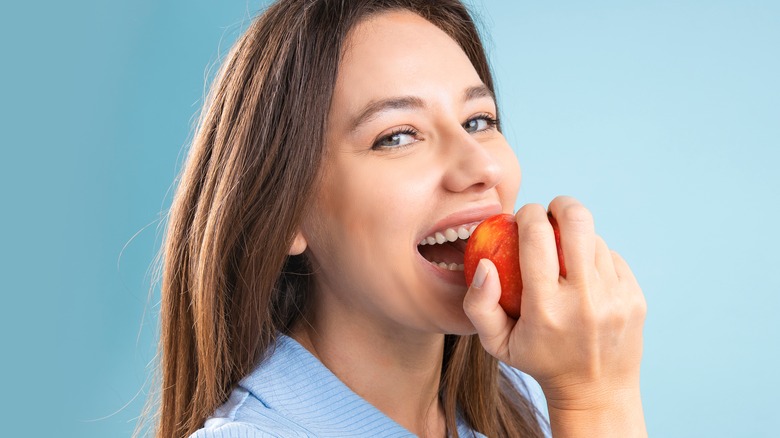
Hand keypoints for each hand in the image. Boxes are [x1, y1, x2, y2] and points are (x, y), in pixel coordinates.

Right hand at [463, 196, 646, 434]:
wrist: (596, 392)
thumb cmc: (539, 361)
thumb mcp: (496, 343)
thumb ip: (479, 304)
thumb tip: (484, 264)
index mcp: (546, 309)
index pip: (536, 237)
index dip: (527, 214)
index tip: (523, 217)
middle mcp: (584, 300)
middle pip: (577, 221)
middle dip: (561, 205)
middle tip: (551, 212)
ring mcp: (615, 298)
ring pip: (596, 238)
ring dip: (577, 236)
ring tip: (565, 255)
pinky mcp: (635, 298)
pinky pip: (613, 257)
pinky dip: (596, 258)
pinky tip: (585, 276)